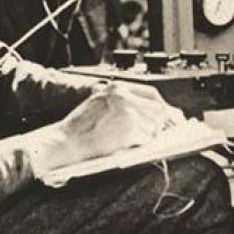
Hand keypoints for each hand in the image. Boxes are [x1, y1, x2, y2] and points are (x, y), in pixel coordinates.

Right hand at [55, 82, 181, 161]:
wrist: (65, 140)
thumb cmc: (80, 126)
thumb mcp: (101, 103)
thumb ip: (125, 103)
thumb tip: (152, 112)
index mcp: (118, 89)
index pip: (151, 94)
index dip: (162, 106)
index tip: (168, 115)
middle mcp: (124, 97)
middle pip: (158, 109)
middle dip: (161, 122)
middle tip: (160, 131)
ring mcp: (127, 112)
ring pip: (153, 126)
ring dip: (148, 135)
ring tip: (133, 139)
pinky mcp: (128, 130)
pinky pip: (144, 139)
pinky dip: (140, 144)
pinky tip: (127, 145)